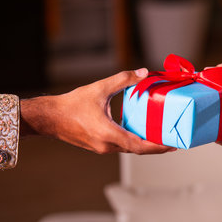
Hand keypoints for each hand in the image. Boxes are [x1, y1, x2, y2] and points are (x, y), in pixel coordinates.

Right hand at [20, 68, 174, 154]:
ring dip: (144, 145)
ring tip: (160, 137)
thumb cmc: (71, 105)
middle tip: (172, 141)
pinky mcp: (99, 147)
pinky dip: (133, 142)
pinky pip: (121, 146)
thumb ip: (123, 80)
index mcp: (109, 134)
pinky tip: (139, 132)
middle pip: (138, 150)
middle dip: (156, 146)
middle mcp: (107, 146)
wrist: (49, 118)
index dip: (158, 147)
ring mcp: (102, 148)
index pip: (140, 146)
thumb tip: (143, 72)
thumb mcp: (99, 88)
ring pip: (129, 149)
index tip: (173, 145)